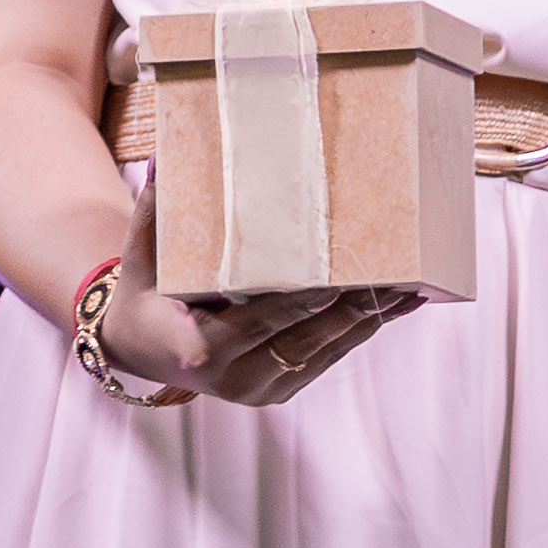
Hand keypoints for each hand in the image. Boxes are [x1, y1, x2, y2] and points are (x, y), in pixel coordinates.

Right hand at [91, 177, 422, 408]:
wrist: (137, 347)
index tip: (333, 284)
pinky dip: (359, 333)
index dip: (297, 304)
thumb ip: (157, 210)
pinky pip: (325, 360)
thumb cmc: (146, 290)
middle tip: (395, 277)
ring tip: (410, 290)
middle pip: (303, 337)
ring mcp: (256, 389)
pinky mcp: (276, 392)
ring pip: (323, 351)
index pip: (257, 321)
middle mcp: (230, 378)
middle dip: (352, 307)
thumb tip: (165, 155)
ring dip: (369, 321)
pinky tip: (393, 309)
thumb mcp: (144, 253)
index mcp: (196, 347)